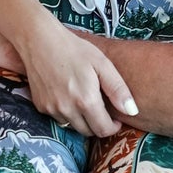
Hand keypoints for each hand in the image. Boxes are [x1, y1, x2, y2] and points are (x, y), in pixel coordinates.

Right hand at [18, 17, 138, 138]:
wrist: (39, 40)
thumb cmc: (74, 49)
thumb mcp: (102, 64)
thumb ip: (118, 90)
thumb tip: (132, 111)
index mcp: (86, 100)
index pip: (103, 130)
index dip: (113, 127)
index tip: (116, 119)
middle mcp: (67, 109)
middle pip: (88, 132)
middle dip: (98, 124)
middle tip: (101, 108)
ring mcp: (52, 109)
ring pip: (73, 126)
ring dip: (82, 120)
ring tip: (84, 99)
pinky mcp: (40, 106)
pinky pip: (58, 118)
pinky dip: (66, 112)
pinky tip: (67, 94)